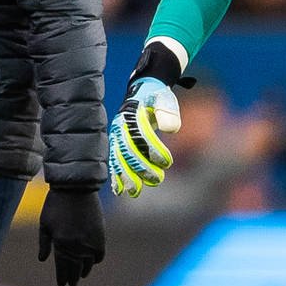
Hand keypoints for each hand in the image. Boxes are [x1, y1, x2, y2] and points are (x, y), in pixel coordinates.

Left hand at [37, 187, 104, 285]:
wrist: (76, 188)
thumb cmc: (56, 204)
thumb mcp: (44, 223)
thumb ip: (44, 243)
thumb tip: (43, 259)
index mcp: (60, 244)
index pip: (61, 267)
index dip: (61, 277)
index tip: (62, 285)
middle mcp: (76, 247)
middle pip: (75, 269)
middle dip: (72, 277)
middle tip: (71, 284)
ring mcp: (90, 242)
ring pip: (88, 264)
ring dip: (84, 271)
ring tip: (81, 275)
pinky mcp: (101, 237)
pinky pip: (99, 255)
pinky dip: (95, 260)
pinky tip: (91, 262)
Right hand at [109, 42, 189, 197]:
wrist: (143, 93)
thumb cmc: (157, 98)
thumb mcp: (165, 100)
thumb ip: (168, 112)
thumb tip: (171, 128)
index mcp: (131, 115)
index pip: (141, 136)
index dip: (154, 150)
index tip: (168, 162)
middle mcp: (120, 127)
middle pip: (127, 151)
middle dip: (140, 167)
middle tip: (157, 180)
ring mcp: (116, 137)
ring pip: (118, 159)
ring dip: (126, 176)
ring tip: (135, 192)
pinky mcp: (116, 145)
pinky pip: (114, 161)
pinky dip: (116, 176)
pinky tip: (120, 190)